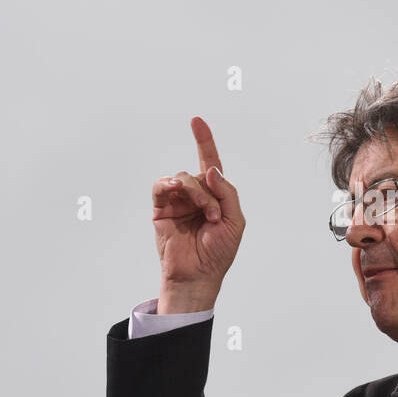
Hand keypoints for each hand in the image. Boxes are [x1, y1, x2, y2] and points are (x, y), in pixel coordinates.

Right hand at [151, 117, 244, 312]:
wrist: (198, 275)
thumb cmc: (219, 252)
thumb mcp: (235, 220)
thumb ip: (227, 192)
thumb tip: (211, 169)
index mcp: (214, 196)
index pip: (210, 164)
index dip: (204, 141)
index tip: (197, 121)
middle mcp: (195, 196)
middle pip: (200, 174)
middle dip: (210, 192)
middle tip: (214, 215)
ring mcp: (177, 202)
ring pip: (183, 178)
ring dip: (196, 192)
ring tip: (205, 213)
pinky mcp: (161, 209)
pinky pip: (162, 186)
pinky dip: (169, 184)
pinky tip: (175, 188)